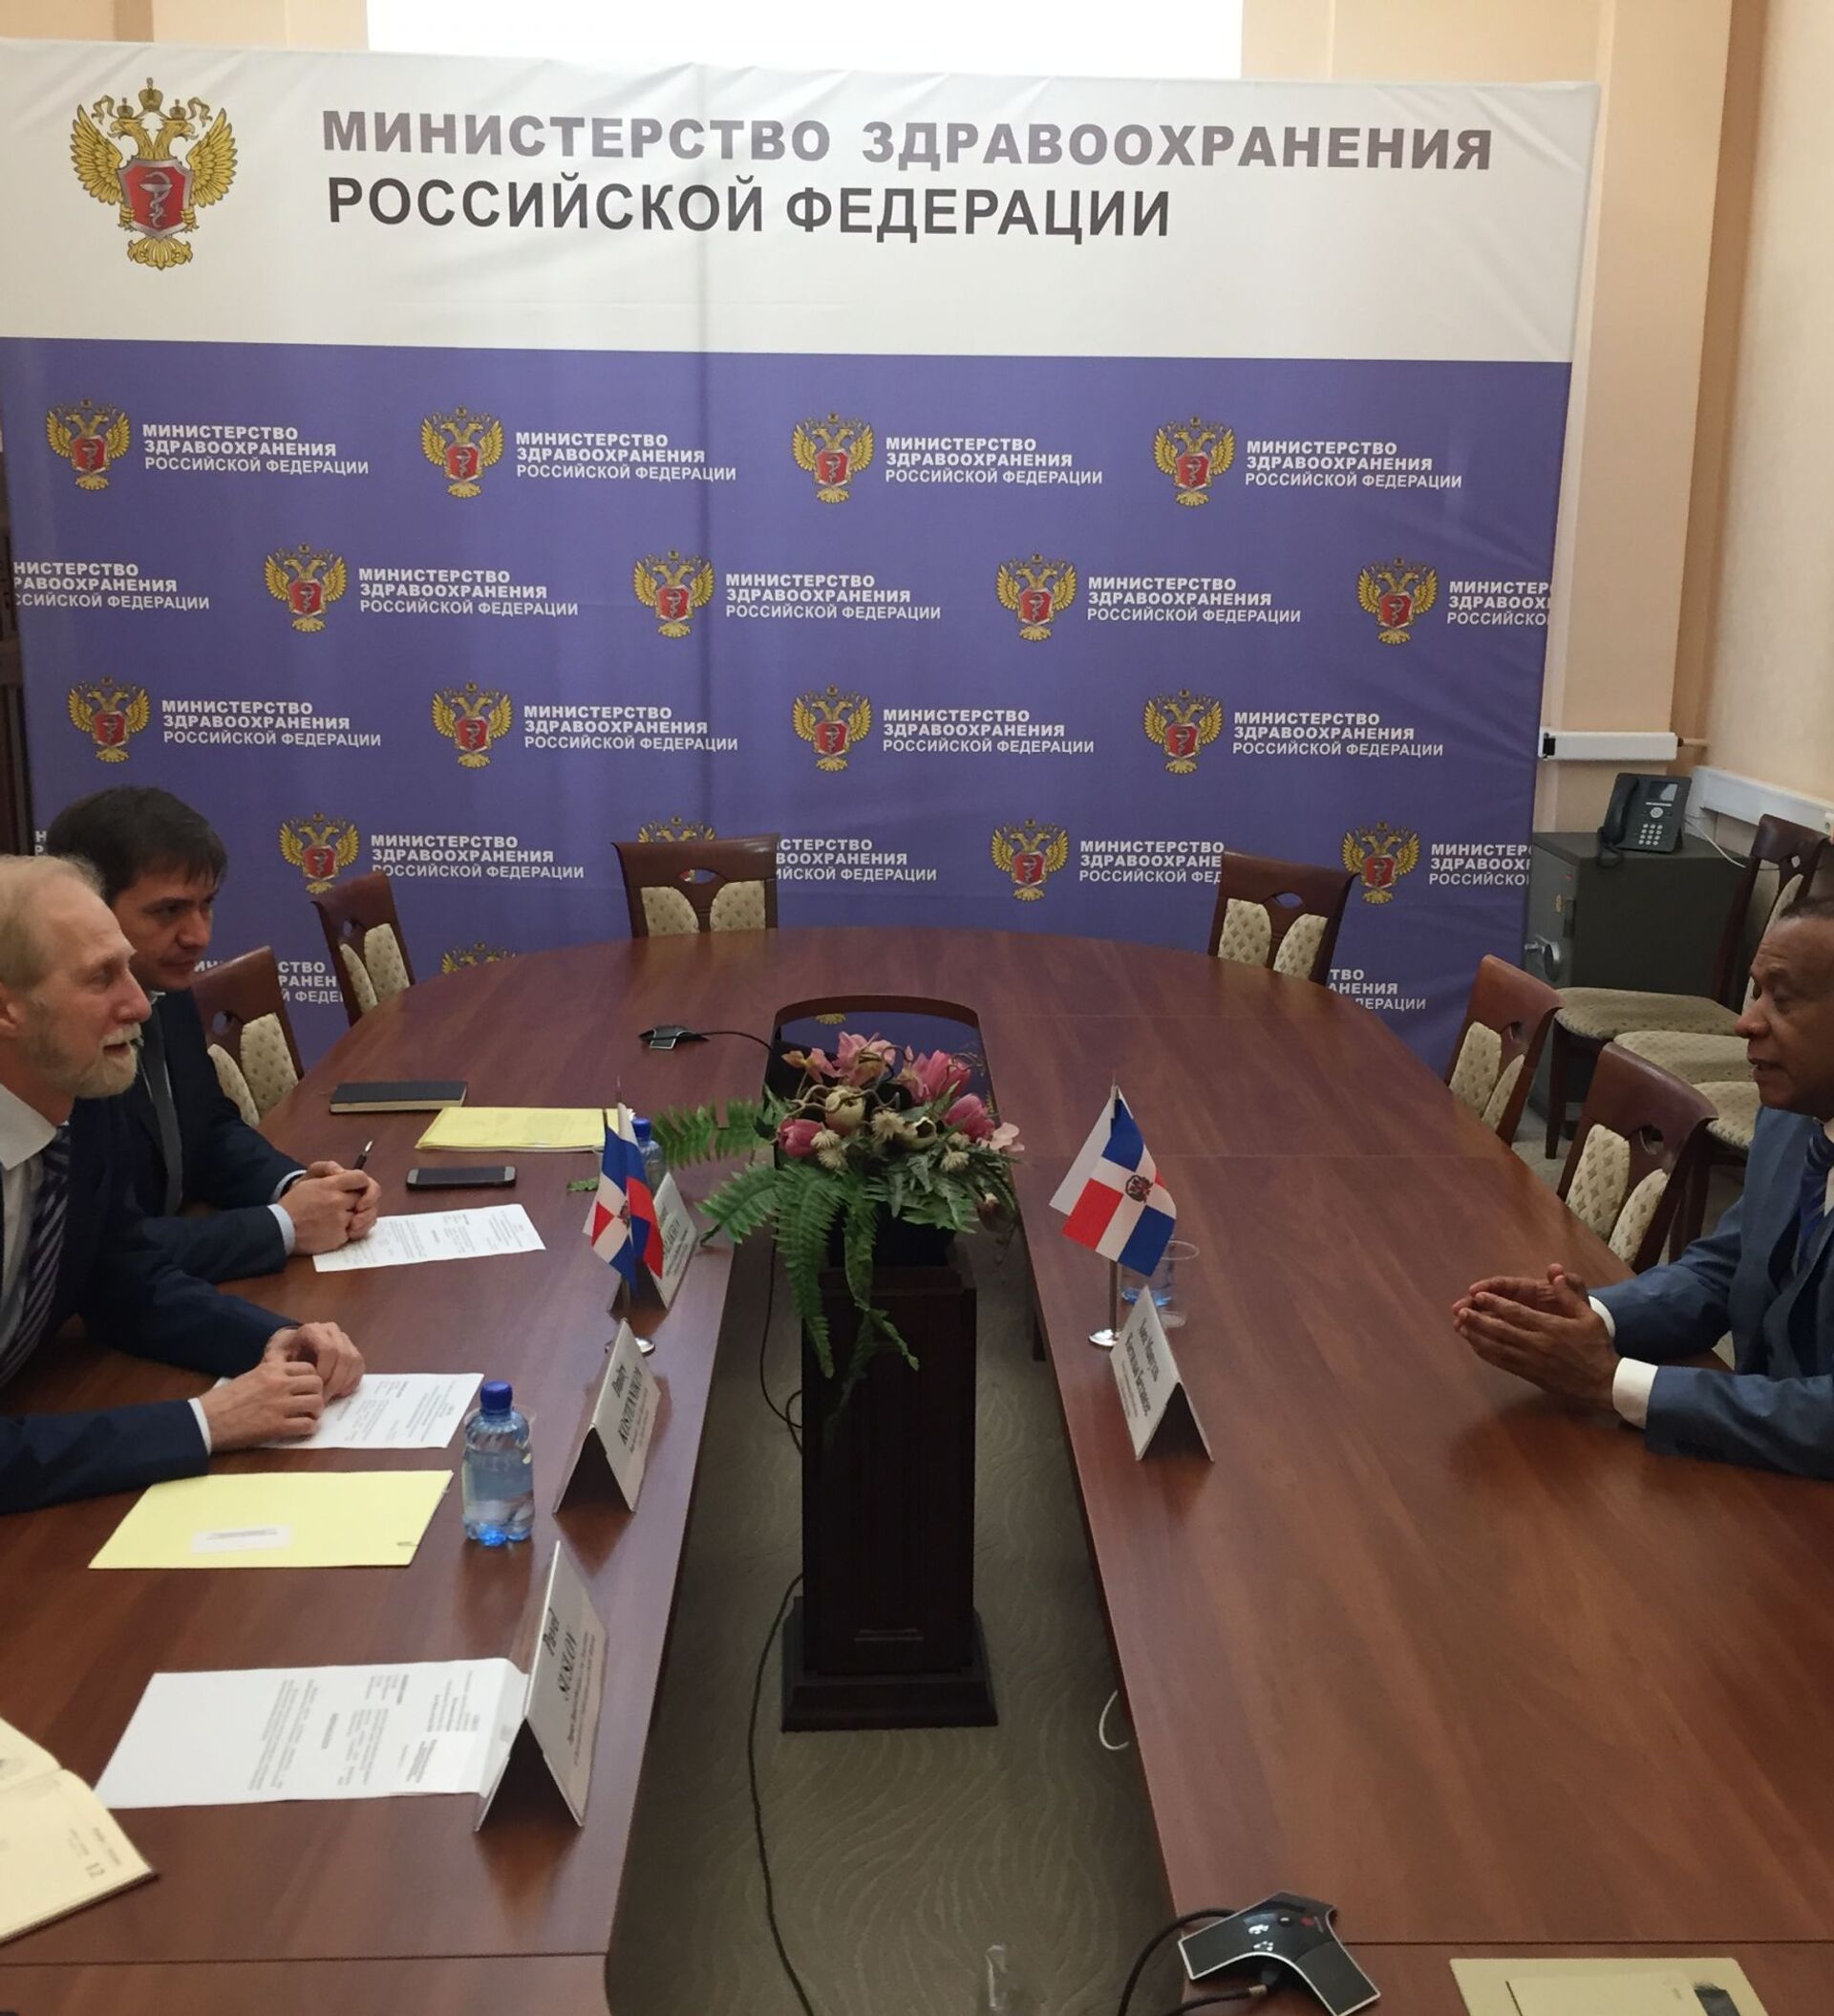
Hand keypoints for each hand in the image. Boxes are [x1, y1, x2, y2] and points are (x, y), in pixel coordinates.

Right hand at [200, 1355, 324, 1449]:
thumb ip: (273, 1374)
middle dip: (317, 1395)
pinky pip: (307, 1425)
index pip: (309, 1368)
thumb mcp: (251, 1376)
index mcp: (272, 1369)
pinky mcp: (277, 1426)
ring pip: (317, 1404)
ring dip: (315, 1412)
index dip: (311, 1380)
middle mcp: (280, 1384)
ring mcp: (280, 1405)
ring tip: (307, 1417)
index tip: (306, 1389)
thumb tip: (291, 1376)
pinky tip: (301, 1429)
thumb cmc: (224, 1399)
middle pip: (317, 1384)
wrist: (206, 1420)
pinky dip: (309, 1428)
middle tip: (310, 1404)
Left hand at [265, 1322, 363, 1399]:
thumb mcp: (274, 1358)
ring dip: (344, 1382)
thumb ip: (278, 1367)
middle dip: (335, 1381)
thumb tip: (287, 1379)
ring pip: (354, 1360)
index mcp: (313, 1330)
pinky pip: (359, 1366)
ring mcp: (344, 1339)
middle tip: (324, 1399)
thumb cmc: (283, 1354)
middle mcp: (331, 1330)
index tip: (315, 1389)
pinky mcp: (352, 1350)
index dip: (326, 1371)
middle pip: (344, 1356)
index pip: (328, 1349)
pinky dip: (351, 1381)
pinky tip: (339, 1392)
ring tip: (330, 1396)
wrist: (292, 1348)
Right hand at [281, 1169, 374, 1252]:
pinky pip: (357, 1232)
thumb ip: (332, 1177)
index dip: (364, 1183)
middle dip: (362, 1201)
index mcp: (329, 1185)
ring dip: (361, 1217)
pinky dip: (353, 1231)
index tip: (360, 1189)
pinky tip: (344, 1229)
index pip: (361, 1178)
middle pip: (364, 1198)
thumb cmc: (294, 1205)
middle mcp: (337, 1201)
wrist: (280, 1228)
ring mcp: (339, 1220)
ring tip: (353, 1218)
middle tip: (356, 1205)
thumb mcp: (309, 1182)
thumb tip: (347, 1175)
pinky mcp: (339, 1237)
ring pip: (365, 1216)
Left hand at [1452, 1263, 1616, 1407]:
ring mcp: (1530, 1361)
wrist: (1603, 1384)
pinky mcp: (1528, 1375)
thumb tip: (1555, 1272)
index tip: (1478, 1296)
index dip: (1494, 1304)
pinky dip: (1486, 1354)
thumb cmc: (1597, 1347)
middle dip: (1477, 1320)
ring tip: (1460, 1327)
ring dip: (1476, 1337)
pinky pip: (1502, 1363)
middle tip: (1459, 1311)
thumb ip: (1569, 1295)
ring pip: (1497, 1349)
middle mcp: (1536, 1344)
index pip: (1516, 1313)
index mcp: (1550, 1328)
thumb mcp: (1589, 1317)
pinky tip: (1475, 1346)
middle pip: (1500, 1331)